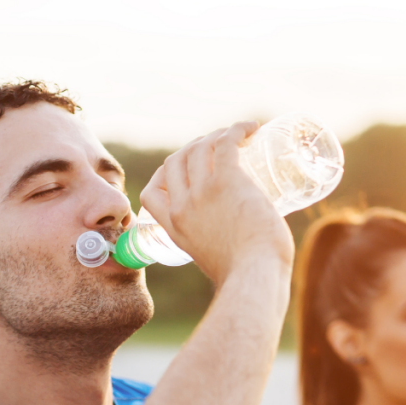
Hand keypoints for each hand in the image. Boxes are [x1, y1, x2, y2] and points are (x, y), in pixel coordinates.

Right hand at [138, 122, 293, 291]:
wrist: (255, 277)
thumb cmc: (245, 276)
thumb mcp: (214, 262)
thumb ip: (216, 250)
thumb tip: (238, 248)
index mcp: (174, 229)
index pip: (151, 193)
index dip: (163, 176)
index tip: (184, 172)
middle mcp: (182, 208)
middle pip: (175, 161)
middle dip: (193, 148)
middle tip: (219, 149)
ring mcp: (202, 193)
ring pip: (199, 147)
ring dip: (217, 135)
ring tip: (238, 137)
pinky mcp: (227, 181)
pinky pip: (226, 142)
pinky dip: (238, 129)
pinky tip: (251, 127)